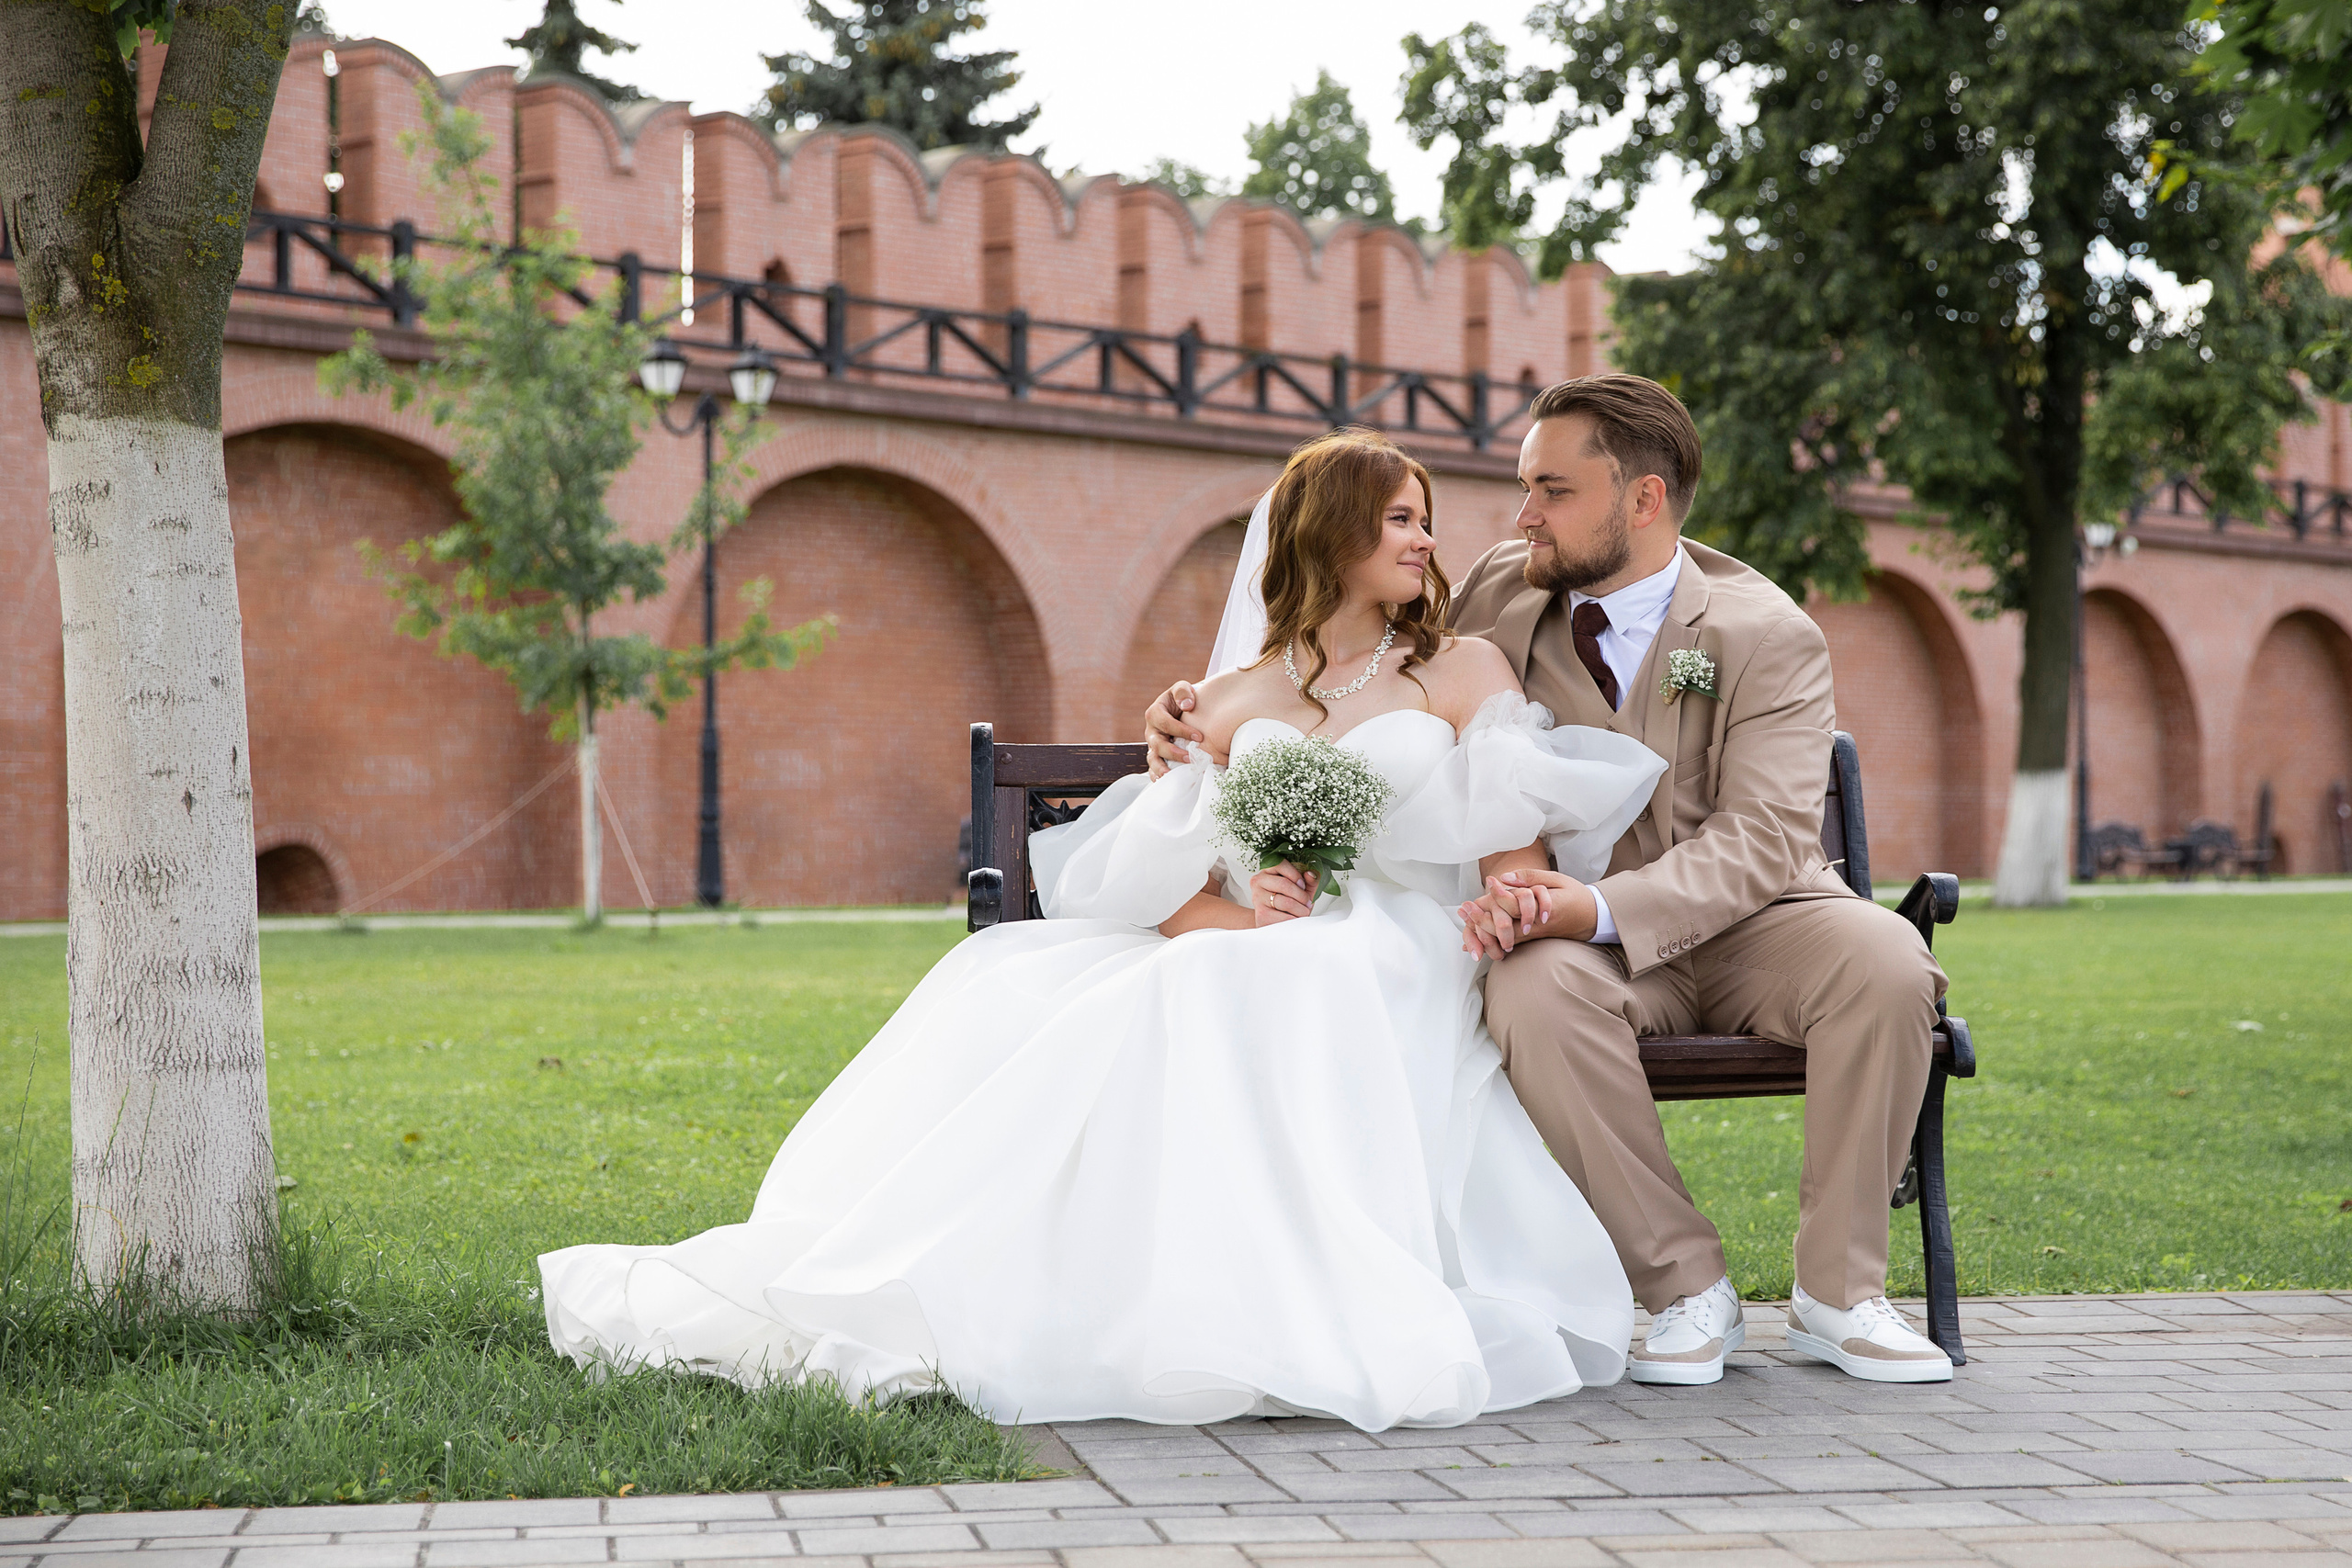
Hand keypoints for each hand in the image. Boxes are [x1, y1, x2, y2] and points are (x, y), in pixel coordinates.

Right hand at [1146, 681, 1220, 777]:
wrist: (1185, 709)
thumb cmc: (1184, 699)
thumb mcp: (1183, 689)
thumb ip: (1183, 692)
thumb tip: (1187, 705)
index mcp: (1155, 712)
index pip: (1164, 722)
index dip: (1180, 730)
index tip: (1199, 736)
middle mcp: (1151, 730)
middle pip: (1156, 743)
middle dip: (1173, 752)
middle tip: (1190, 757)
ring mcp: (1153, 744)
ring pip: (1152, 758)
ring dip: (1161, 767)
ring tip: (1172, 775)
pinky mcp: (1157, 755)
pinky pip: (1153, 767)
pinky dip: (1156, 775)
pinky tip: (1165, 781)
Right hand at [1250, 861, 1318, 924]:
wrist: (1275, 920)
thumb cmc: (1289, 901)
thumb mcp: (1302, 889)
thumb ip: (1309, 880)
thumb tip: (1310, 874)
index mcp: (1267, 870)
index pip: (1280, 865)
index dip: (1296, 875)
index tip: (1303, 885)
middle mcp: (1258, 881)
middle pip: (1284, 884)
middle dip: (1301, 896)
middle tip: (1308, 903)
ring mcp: (1257, 899)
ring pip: (1285, 902)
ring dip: (1300, 910)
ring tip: (1303, 912)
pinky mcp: (1260, 916)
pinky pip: (1283, 918)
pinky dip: (1294, 920)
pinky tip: (1294, 919)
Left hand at [1457, 869, 1591, 956]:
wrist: (1592, 919)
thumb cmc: (1576, 896)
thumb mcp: (1557, 879)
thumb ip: (1531, 877)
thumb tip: (1505, 877)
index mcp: (1545, 909)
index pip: (1518, 904)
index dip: (1501, 893)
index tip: (1489, 881)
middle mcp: (1537, 926)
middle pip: (1505, 926)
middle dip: (1483, 917)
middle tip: (1465, 907)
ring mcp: (1534, 935)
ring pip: (1504, 937)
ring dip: (1484, 928)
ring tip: (1466, 917)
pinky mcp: (1532, 938)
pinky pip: (1509, 940)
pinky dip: (1491, 936)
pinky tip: (1476, 930)